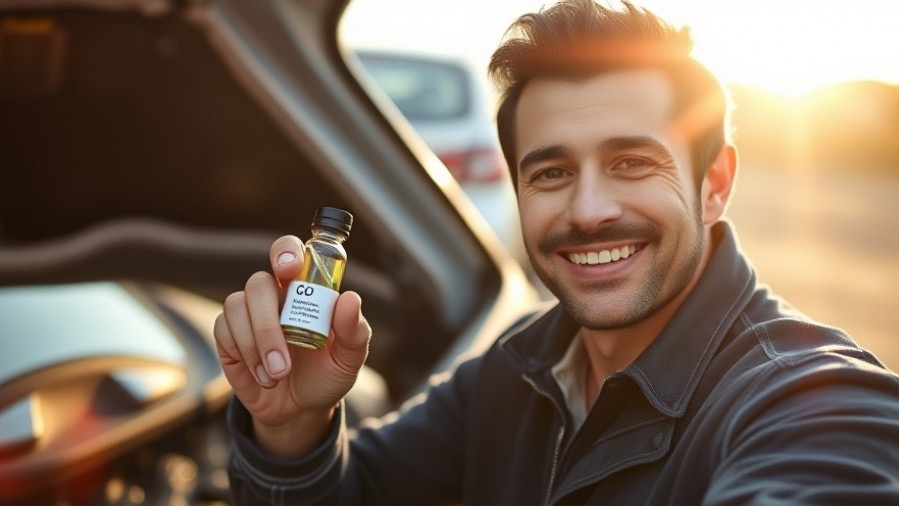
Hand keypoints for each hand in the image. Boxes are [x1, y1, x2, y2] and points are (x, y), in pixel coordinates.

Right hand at [213, 235, 371, 456]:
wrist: (301, 410)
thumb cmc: (327, 375)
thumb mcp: (349, 359)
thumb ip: (355, 331)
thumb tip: (350, 298)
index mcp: (305, 291)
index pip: (290, 254)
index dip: (286, 252)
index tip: (289, 269)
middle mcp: (275, 297)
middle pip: (259, 283)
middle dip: (268, 323)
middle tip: (284, 362)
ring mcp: (249, 314)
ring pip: (237, 305)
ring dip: (256, 344)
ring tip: (278, 374)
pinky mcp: (229, 336)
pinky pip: (223, 329)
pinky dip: (243, 353)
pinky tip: (263, 375)